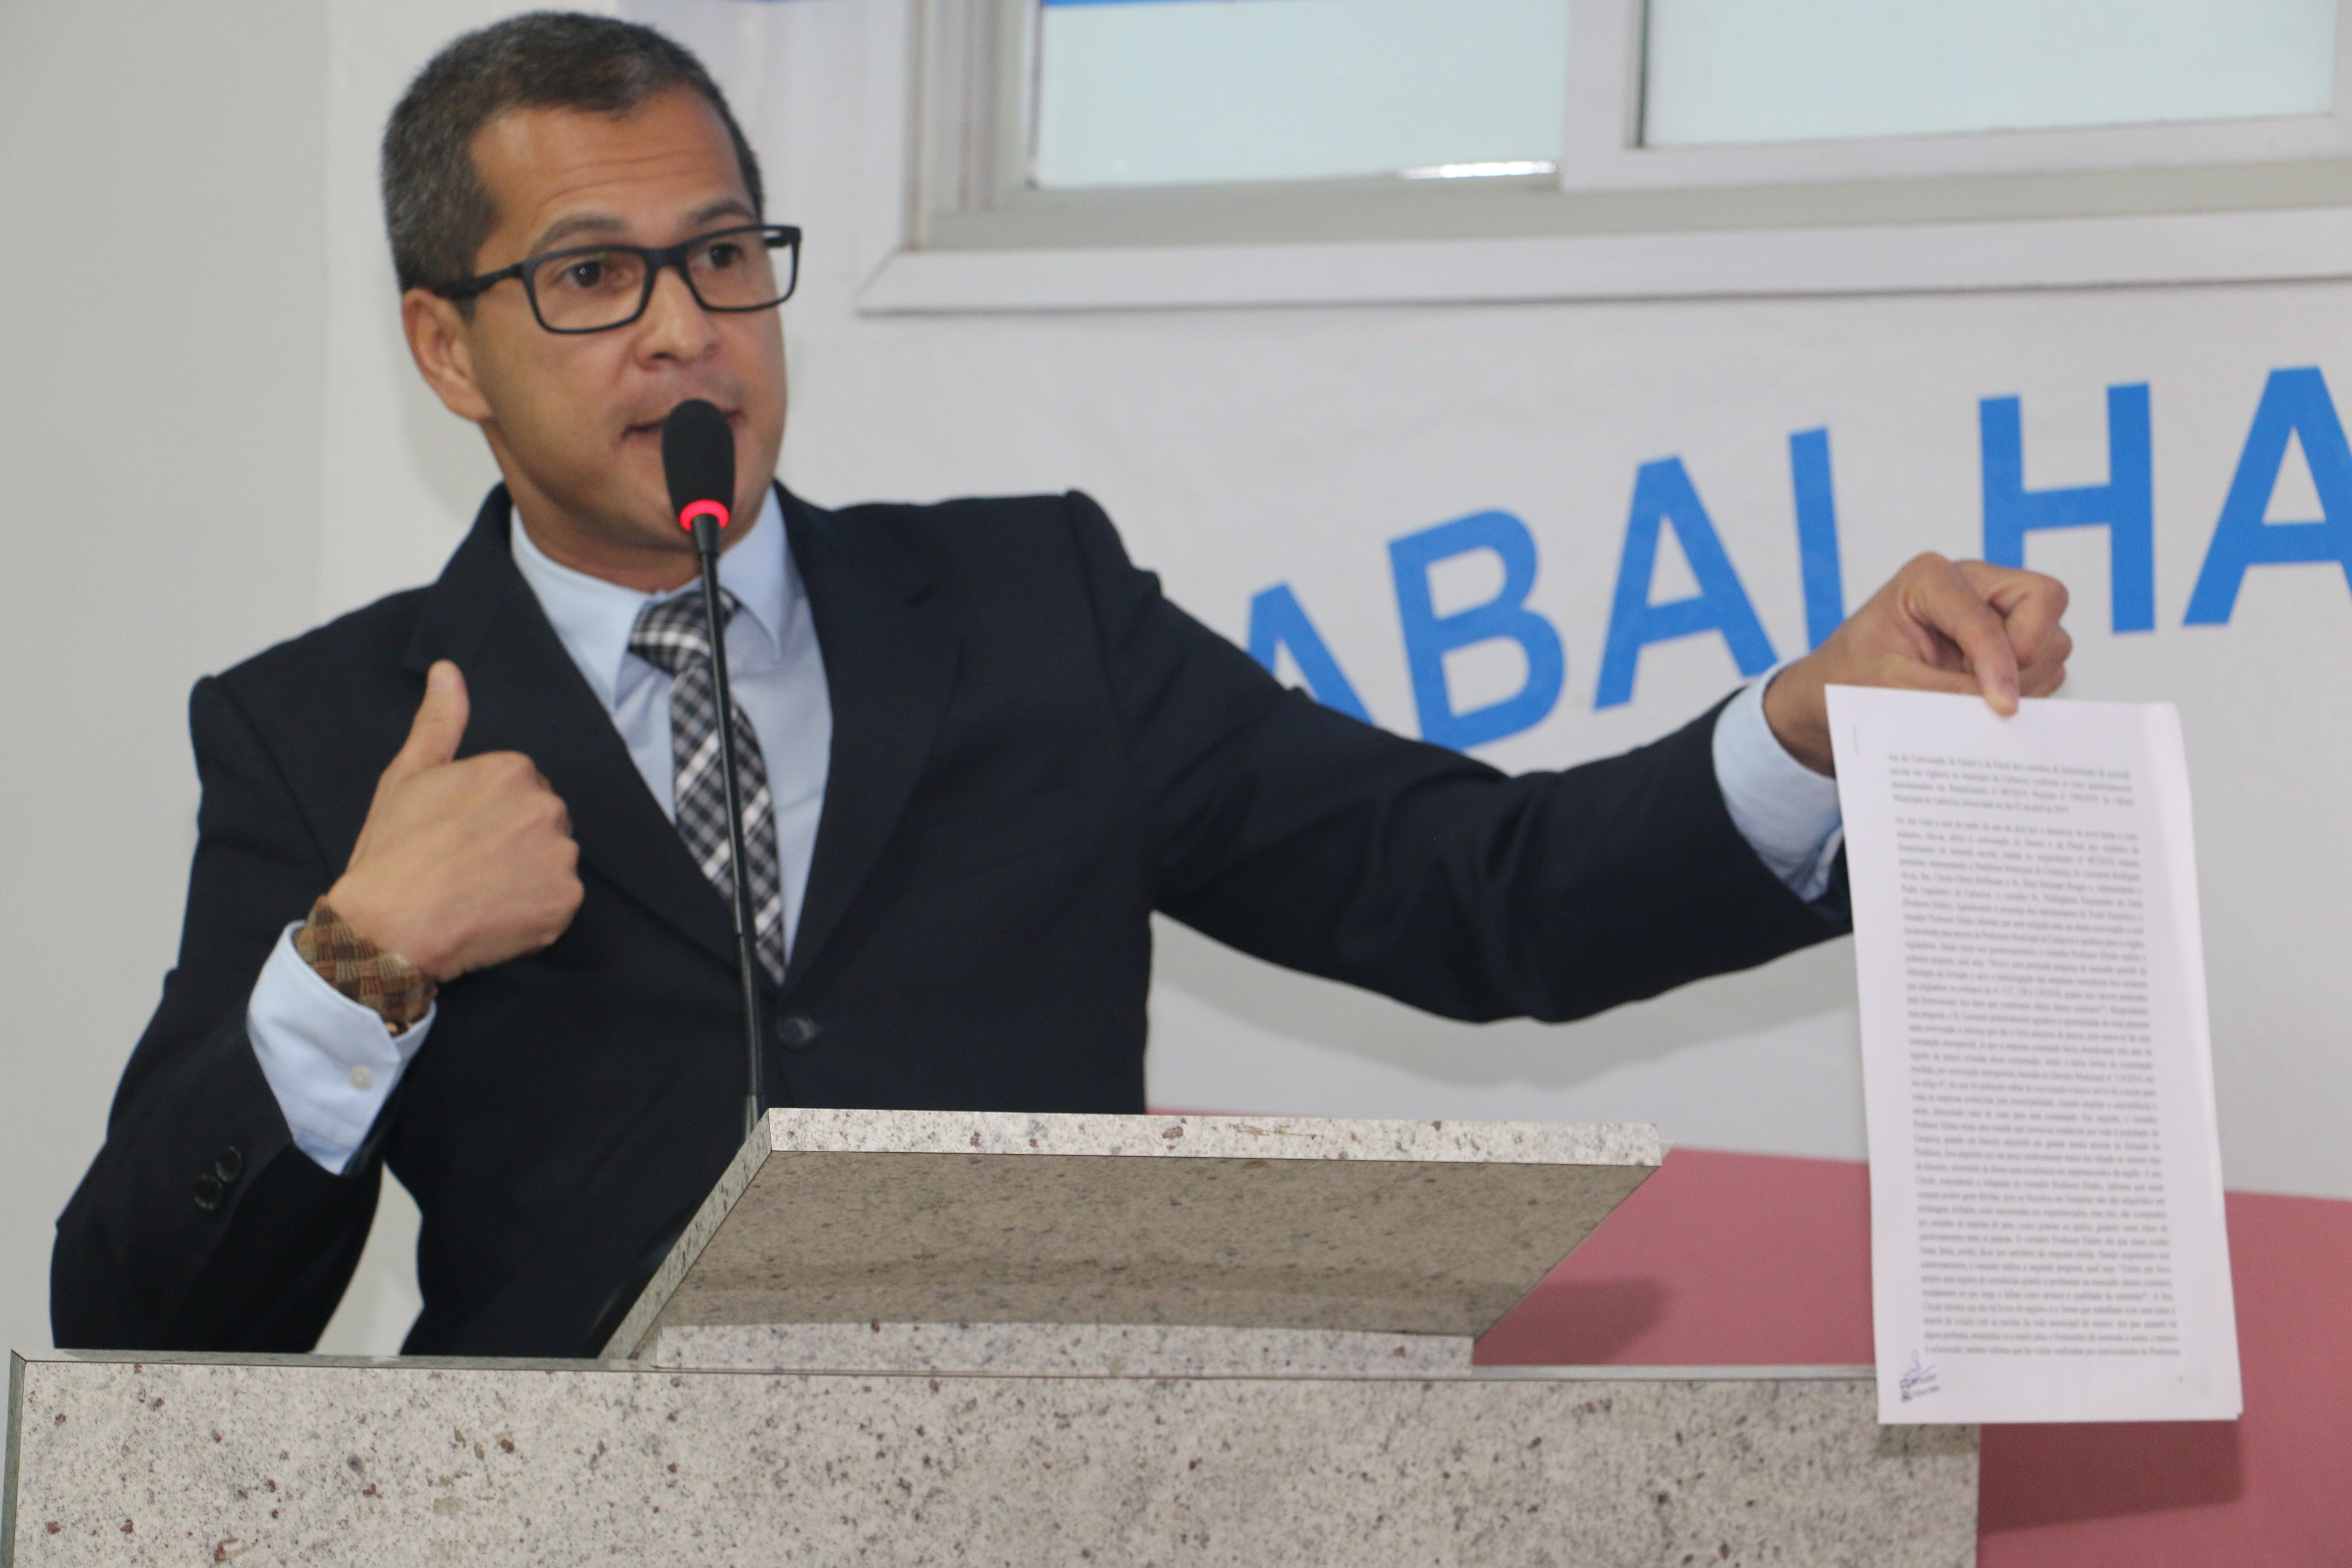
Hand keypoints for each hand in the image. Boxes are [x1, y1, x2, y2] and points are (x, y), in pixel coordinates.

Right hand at [327, 660, 583, 979]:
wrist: (388, 928)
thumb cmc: (393, 852)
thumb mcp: (408, 776)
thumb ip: (439, 723)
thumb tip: (447, 670)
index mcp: (513, 770)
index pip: (521, 789)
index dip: (489, 815)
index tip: (460, 834)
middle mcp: (546, 807)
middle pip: (543, 822)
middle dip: (515, 841)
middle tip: (468, 866)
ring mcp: (560, 856)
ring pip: (553, 861)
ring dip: (528, 877)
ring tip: (481, 892)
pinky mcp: (565, 901)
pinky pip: (560, 902)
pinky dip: (536, 912)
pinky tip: (497, 916)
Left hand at [1763, 554, 2071, 774]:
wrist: (1837, 693)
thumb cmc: (1850, 678)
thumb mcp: (1888, 687)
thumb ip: (1946, 693)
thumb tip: (2005, 707)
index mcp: (1929, 578)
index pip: (1988, 613)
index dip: (1999, 662)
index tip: (2001, 706)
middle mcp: (1971, 583)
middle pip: (2045, 601)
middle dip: (2026, 656)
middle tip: (1988, 695)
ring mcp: (1995, 609)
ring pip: (2053, 637)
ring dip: (2028, 678)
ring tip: (1976, 700)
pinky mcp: (2007, 640)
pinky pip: (2047, 664)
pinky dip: (2029, 688)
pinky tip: (1986, 701)